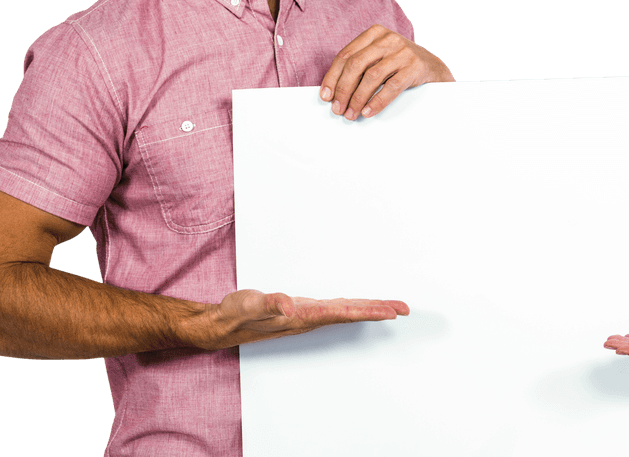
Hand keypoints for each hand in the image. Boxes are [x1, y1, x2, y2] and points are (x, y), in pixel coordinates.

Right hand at [186, 289, 409, 349]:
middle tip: (405, 308)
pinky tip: (359, 306)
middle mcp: (310, 317)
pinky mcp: (302, 311)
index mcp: (303, 316)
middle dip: (379, 311)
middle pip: (352, 314)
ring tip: (391, 308)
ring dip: (369, 309)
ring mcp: (307, 315)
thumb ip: (270, 303)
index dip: (369, 311)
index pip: (344, 313)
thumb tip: (289, 305)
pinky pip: (336, 309)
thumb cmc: (237, 314)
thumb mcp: (251, 303)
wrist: (223, 325)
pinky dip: (353, 306)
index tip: (392, 312)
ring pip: (346, 312)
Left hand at [319, 25, 453, 119]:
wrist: (434, 68)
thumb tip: (334, 90)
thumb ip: (360, 65)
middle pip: (356, 65)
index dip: (332, 77)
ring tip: (351, 113)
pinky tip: (368, 111)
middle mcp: (388, 39)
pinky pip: (391, 86)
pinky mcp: (415, 67)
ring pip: (372, 76)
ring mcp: (403, 52)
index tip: (326, 96)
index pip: (346, 55)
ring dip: (358, 98)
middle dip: (343, 89)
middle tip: (338, 108)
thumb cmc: (401, 64)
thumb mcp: (380, 56)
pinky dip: (377, 101)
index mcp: (374, 33)